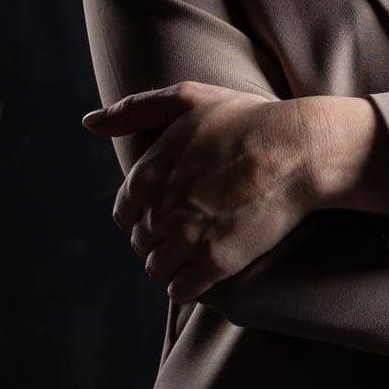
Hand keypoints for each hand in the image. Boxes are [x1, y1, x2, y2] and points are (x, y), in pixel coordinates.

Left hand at [82, 81, 324, 302]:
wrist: (299, 149)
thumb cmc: (247, 120)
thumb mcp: (188, 98)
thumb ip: (135, 109)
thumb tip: (89, 122)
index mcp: (148, 173)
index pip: (124, 212)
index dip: (144, 213)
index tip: (169, 209)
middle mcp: (160, 209)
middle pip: (141, 242)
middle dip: (160, 238)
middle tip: (190, 228)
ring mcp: (187, 238)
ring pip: (157, 270)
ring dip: (172, 264)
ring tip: (197, 251)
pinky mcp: (215, 262)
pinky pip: (181, 291)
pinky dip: (188, 285)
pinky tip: (204, 271)